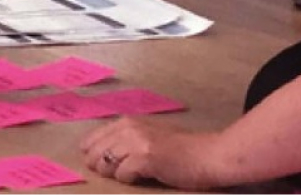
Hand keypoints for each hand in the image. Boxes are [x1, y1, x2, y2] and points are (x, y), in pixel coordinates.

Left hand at [81, 117, 228, 189]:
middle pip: (94, 152)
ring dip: (113, 173)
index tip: (100, 164)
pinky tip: (141, 178)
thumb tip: (100, 155)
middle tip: (115, 173)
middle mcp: (129, 128)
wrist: (209, 155)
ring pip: (105, 163)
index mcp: (128, 122)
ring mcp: (136, 142)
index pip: (92, 138)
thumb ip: (127, 138)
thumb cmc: (183, 149)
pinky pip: (121, 174)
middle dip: (100, 166)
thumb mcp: (151, 135)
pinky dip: (127, 179)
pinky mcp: (144, 158)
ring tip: (130, 175)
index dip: (92, 154)